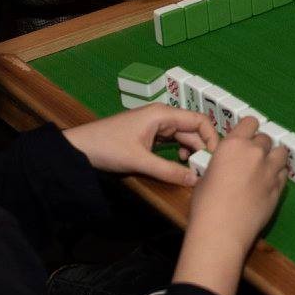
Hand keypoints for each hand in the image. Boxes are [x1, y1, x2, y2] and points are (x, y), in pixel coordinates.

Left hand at [62, 104, 216, 185]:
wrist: (79, 148)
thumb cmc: (108, 147)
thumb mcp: (140, 161)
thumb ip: (169, 170)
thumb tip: (195, 180)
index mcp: (163, 114)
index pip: (199, 120)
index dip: (211, 137)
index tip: (215, 158)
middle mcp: (162, 117)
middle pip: (192, 130)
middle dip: (201, 149)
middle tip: (206, 171)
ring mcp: (155, 126)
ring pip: (182, 138)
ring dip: (190, 153)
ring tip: (192, 171)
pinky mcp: (148, 136)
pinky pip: (171, 142)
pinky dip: (178, 154)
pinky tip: (178, 166)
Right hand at [175, 117, 290, 294]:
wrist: (221, 230)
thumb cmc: (205, 204)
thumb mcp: (206, 175)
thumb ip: (222, 162)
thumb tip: (227, 164)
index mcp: (233, 144)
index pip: (250, 122)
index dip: (248, 129)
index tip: (246, 137)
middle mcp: (255, 152)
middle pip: (266, 138)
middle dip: (260, 146)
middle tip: (251, 159)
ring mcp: (270, 170)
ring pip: (281, 153)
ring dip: (273, 157)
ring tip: (264, 168)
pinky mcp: (279, 188)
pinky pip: (284, 173)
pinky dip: (278, 175)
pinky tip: (268, 184)